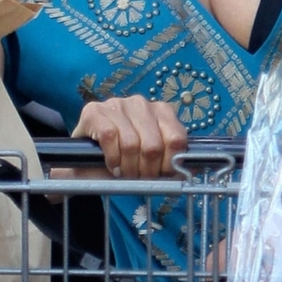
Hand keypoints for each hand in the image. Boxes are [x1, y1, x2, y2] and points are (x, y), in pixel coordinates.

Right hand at [71, 95, 187, 178]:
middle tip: (138, 178)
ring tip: (124, 173)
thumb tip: (197, 170)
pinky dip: (111, 158)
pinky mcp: (94, 111)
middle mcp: (141, 103)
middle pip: (154, 145)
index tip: (160, 176)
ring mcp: (117, 104)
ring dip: (127, 168)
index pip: (177, 139)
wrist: (85, 159)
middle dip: (147, 170)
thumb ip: (172, 160)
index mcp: (162, 110)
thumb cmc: (123, 159)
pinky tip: (111, 165)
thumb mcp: (151, 159)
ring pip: (131, 143)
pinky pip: (109, 137)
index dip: (169, 164)